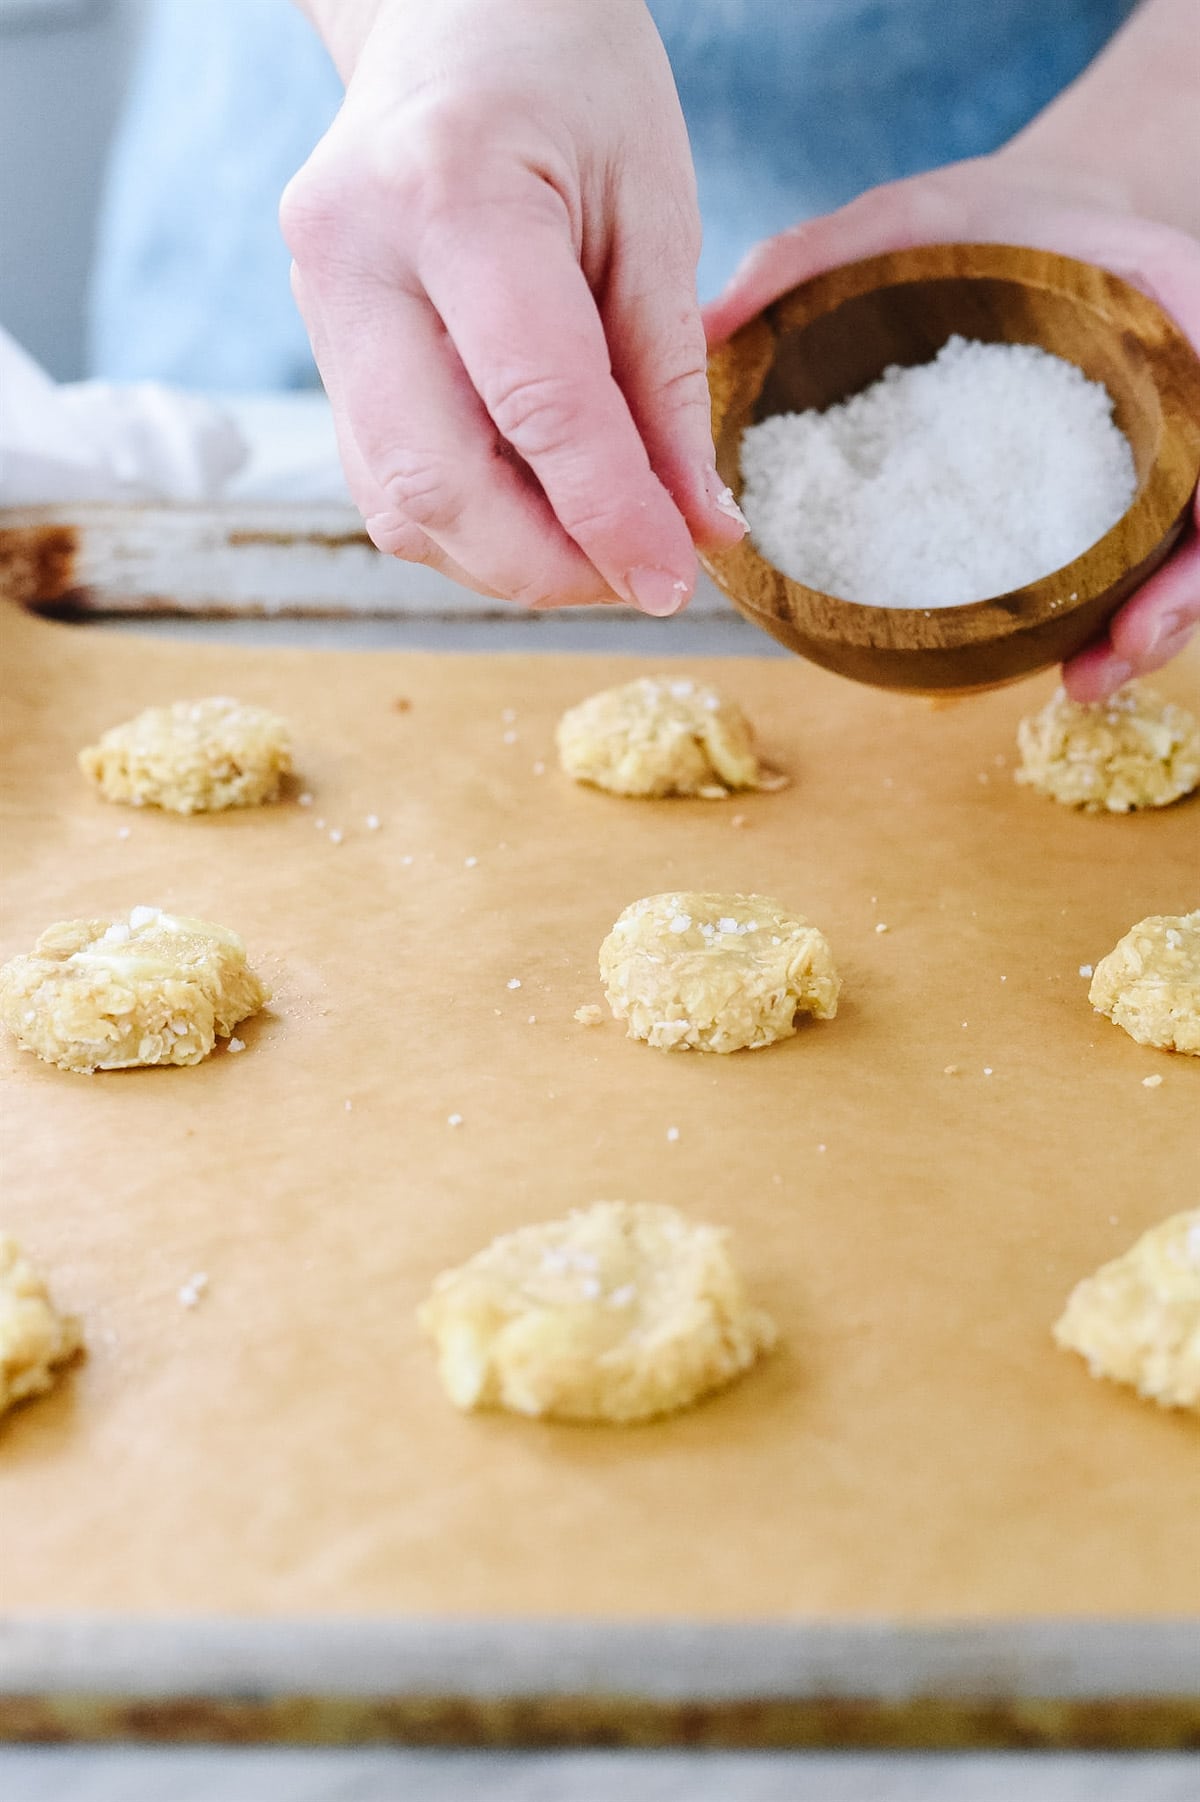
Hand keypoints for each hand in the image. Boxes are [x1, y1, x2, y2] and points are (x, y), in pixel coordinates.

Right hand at [281, 0, 743, 613]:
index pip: (537, 406)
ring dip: (510, 557)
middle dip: (549, 566)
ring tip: (602, 539)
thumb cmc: (573, 85)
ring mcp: (316, 307)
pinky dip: (473, 522)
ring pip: (400, 505)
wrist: (457, 15)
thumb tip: (697, 530)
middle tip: (641, 577)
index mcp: (448, 191)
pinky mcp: (319, 348)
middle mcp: (352, 258)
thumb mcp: (654, 211)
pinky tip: (542, 503)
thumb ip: (668, 381)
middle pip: (437, 485)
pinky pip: (389, 482)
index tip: (676, 584)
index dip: (612, 518)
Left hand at [703, 154, 1199, 699]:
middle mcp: (1179, 387)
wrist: (1043, 216)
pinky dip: (1112, 611)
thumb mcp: (906, 216)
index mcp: (1161, 311)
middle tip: (1105, 662)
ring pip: (1183, 549)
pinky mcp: (1124, 487)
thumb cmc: (986, 214)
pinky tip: (1064, 663)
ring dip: (1147, 627)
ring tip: (1082, 683)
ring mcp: (1159, 445)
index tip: (1165, 567)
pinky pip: (1137, 556)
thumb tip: (706, 327)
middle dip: (1173, 596)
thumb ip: (815, 258)